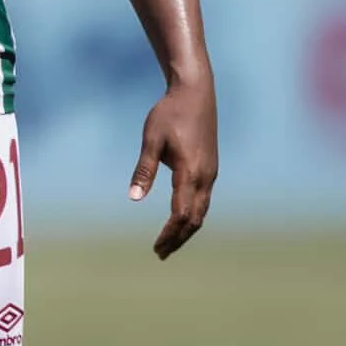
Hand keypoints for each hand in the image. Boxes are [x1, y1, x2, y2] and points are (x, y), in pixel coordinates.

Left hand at [128, 76, 217, 259]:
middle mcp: (206, 177)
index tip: (155, 247)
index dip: (169, 233)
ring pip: (202, 212)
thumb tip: (133, 198)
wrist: (195, 92)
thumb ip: (144, 169)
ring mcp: (211, 173)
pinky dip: (193, 215)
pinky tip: (181, 218)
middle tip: (160, 253)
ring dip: (186, 229)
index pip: (181, 214)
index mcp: (191, 172)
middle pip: (194, 220)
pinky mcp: (211, 167)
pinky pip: (204, 200)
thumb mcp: (152, 138)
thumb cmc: (170, 113)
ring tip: (169, 242)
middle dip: (178, 238)